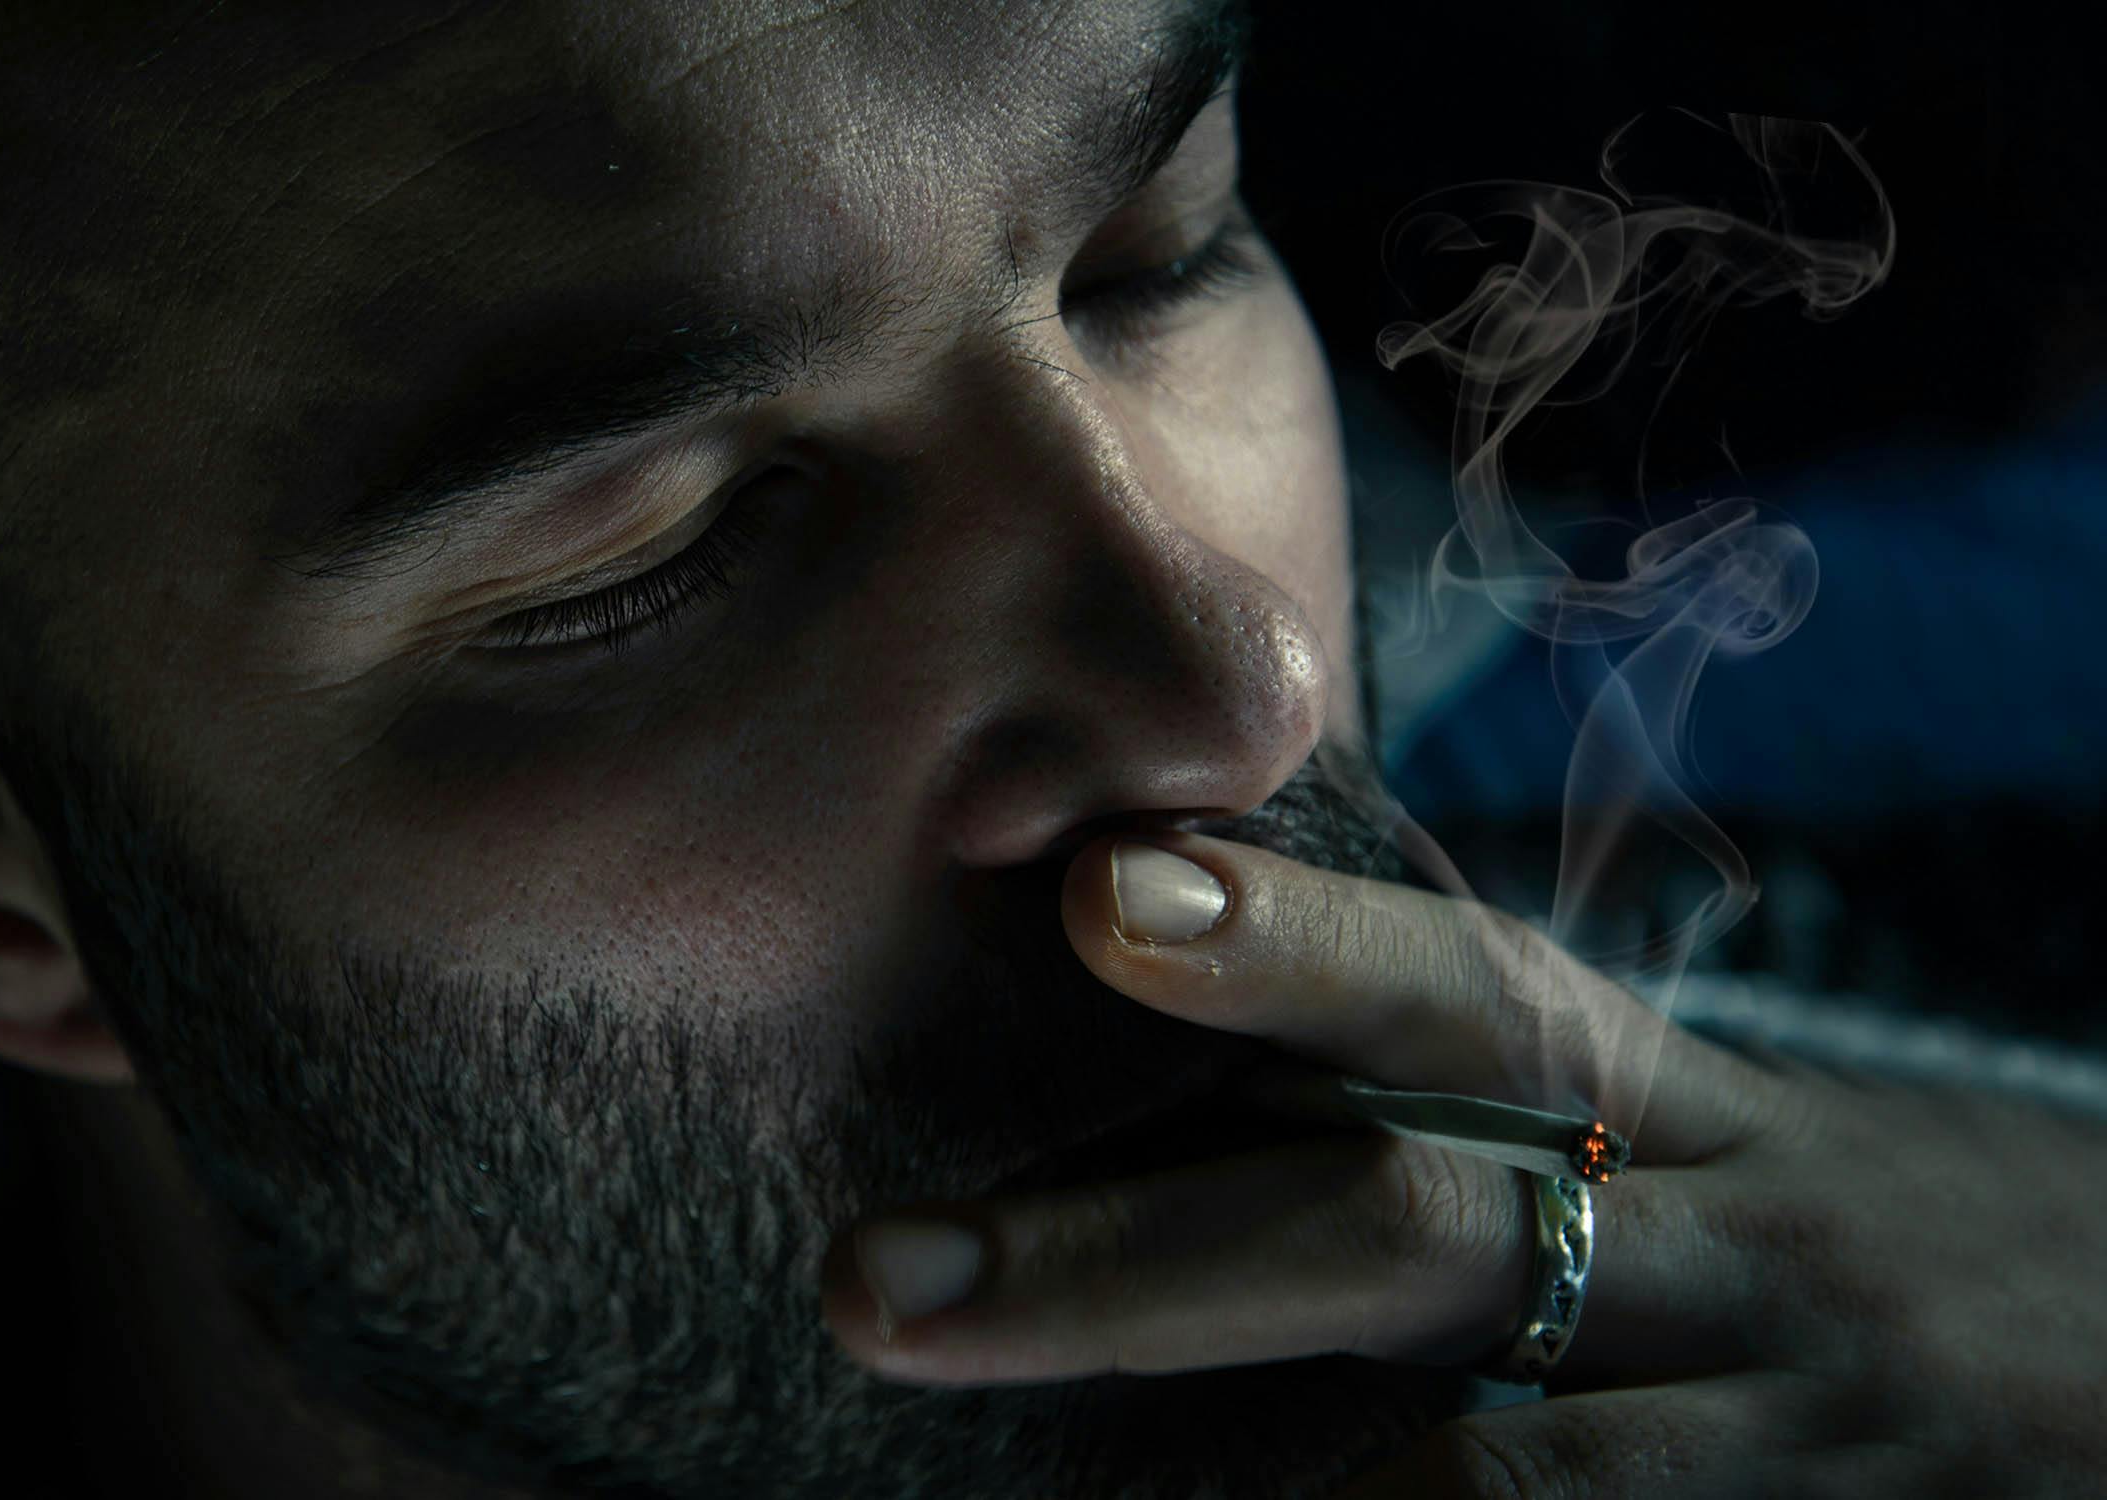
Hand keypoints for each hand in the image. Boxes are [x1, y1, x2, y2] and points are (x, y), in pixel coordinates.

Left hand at [820, 832, 2106, 1497]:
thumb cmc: (1860, 1264)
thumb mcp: (1708, 1152)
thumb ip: (1489, 1104)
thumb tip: (1157, 1053)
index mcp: (1670, 1105)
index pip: (1464, 995)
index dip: (1286, 941)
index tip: (1089, 897)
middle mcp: (1723, 1246)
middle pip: (1407, 1227)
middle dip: (1124, 1263)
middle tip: (878, 1283)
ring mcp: (1786, 1428)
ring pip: (1488, 1476)